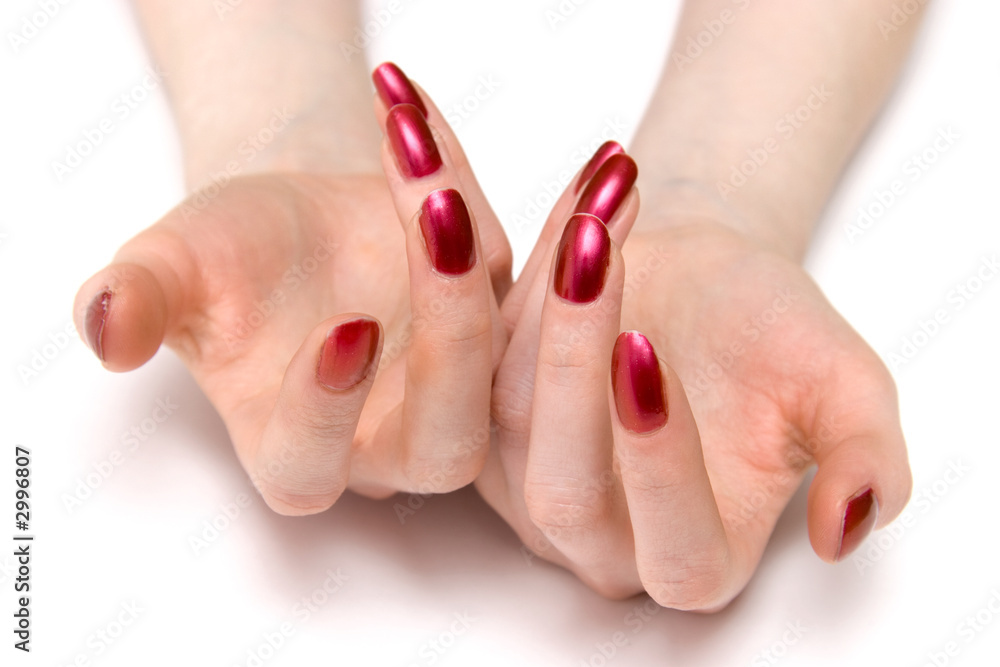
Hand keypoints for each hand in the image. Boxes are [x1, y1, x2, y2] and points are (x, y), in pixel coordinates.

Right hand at [73, 78, 512, 512]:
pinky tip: (560, 171)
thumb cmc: (231, 255)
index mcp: (298, 447)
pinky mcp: (507, 337)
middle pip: (443, 443)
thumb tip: (105, 325)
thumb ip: (137, 297)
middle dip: (447, 337)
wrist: (295, 214)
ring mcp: (459, 392)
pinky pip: (544, 309)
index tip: (345, 325)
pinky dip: (553, 238)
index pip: (312, 464)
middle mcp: (390, 440)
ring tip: (444, 174)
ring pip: (505, 376)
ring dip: (490, 276)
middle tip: (431, 223)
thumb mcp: (175, 265)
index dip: (328, 408)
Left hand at [477, 162, 911, 609]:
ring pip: (510, 419)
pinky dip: (526, 274)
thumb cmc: (774, 334)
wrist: (705, 278)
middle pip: (565, 494)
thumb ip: (865, 456)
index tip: (652, 354)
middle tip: (600, 260)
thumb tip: (847, 524)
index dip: (662, 465)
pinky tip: (574, 207)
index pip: (673, 549)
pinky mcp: (486, 420)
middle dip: (577, 371)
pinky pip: (482, 359)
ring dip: (548, 306)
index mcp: (696, 555)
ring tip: (598, 212)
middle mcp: (602, 537)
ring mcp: (530, 483)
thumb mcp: (845, 388)